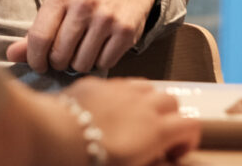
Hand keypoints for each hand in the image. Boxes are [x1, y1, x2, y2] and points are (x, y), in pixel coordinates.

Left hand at [6, 0, 156, 73]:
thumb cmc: (84, 6)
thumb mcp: (58, 12)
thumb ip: (35, 35)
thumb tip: (10, 56)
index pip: (39, 38)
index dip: (35, 59)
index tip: (39, 65)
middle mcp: (84, 4)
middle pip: (60, 55)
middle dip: (60, 62)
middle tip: (66, 55)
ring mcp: (106, 17)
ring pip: (81, 64)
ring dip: (80, 64)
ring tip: (83, 51)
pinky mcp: (125, 31)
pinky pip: (104, 64)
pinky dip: (100, 63)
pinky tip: (101, 49)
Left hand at [61, 77, 200, 165]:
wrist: (50, 138)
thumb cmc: (88, 161)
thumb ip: (151, 163)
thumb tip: (163, 163)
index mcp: (157, 130)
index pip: (191, 125)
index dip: (187, 141)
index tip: (173, 156)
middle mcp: (144, 104)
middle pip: (172, 102)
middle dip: (170, 119)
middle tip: (155, 140)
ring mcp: (120, 89)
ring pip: (148, 87)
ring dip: (148, 103)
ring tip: (133, 123)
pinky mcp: (97, 83)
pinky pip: (120, 85)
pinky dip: (123, 97)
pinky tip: (107, 114)